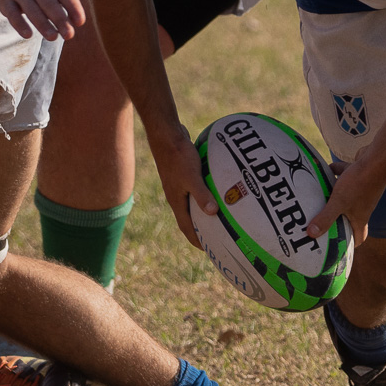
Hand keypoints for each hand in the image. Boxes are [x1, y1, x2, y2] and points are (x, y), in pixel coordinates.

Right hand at [0, 0, 91, 40]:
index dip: (72, 6)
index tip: (80, 21)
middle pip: (48, 3)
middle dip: (59, 20)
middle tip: (70, 35)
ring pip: (30, 9)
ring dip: (41, 24)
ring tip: (53, 37)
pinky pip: (11, 12)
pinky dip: (18, 23)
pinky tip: (28, 35)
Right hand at [154, 125, 216, 247]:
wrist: (166, 135)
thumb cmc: (178, 155)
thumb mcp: (192, 176)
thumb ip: (202, 194)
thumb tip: (214, 213)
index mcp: (177, 201)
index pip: (187, 228)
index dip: (196, 240)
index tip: (208, 250)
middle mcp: (177, 196)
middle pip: (189, 219)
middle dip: (201, 231)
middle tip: (217, 238)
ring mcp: (179, 185)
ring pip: (192, 204)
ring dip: (204, 213)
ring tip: (219, 218)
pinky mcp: (183, 174)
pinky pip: (196, 190)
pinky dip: (206, 195)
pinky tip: (219, 190)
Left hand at [307, 151, 385, 245]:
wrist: (378, 158)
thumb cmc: (361, 183)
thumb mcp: (339, 202)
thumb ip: (325, 218)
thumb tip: (311, 234)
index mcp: (360, 217)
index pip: (360, 237)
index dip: (350, 243)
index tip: (338, 246)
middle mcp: (363, 206)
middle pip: (350, 217)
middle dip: (336, 219)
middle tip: (320, 221)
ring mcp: (362, 190)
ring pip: (346, 197)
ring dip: (333, 196)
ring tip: (318, 197)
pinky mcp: (360, 175)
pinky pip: (345, 177)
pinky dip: (336, 173)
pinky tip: (324, 169)